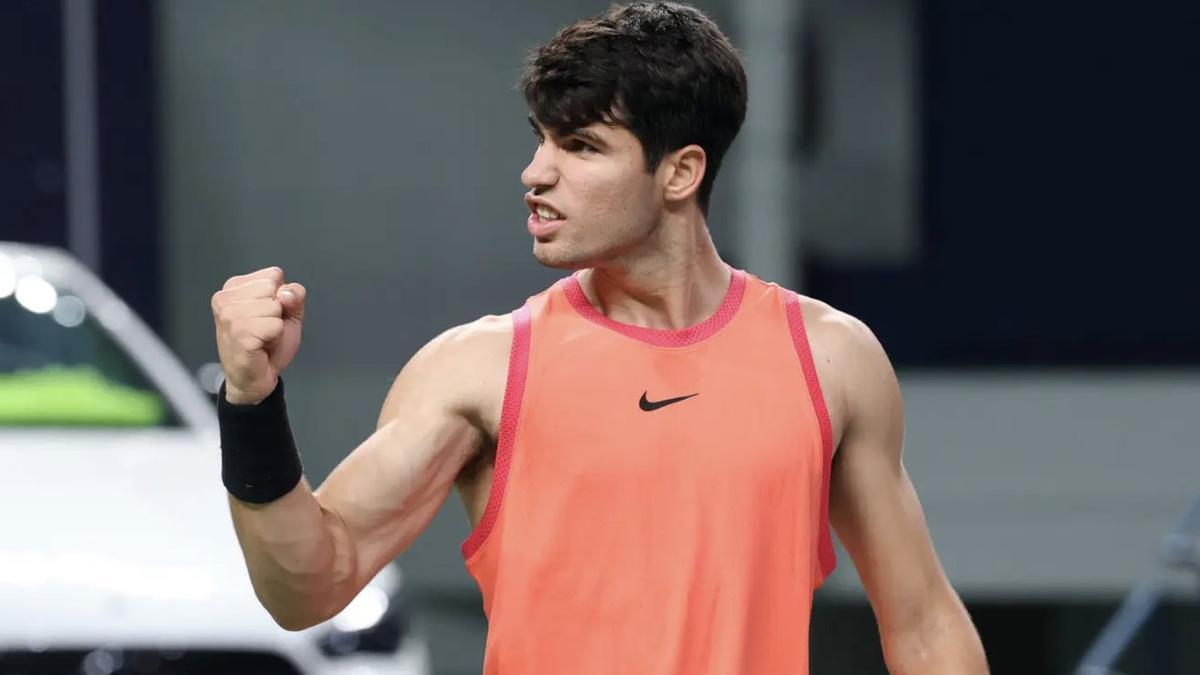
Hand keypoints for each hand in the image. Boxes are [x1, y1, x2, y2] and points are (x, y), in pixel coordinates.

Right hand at [211, 266, 306, 403]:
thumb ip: (294, 295)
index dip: (280, 296)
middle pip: (274, 288)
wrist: (254, 379)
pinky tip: (261, 346)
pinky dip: (275, 338)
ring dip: (276, 327)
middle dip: (278, 311)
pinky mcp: (239, 333)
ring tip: (262, 338)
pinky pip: (275, 326)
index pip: (273, 274)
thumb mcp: (287, 314)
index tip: (267, 315)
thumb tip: (286, 293)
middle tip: (265, 329)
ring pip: (275, 307)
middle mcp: (226, 299)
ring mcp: (230, 316)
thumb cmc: (266, 346)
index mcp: (234, 288)